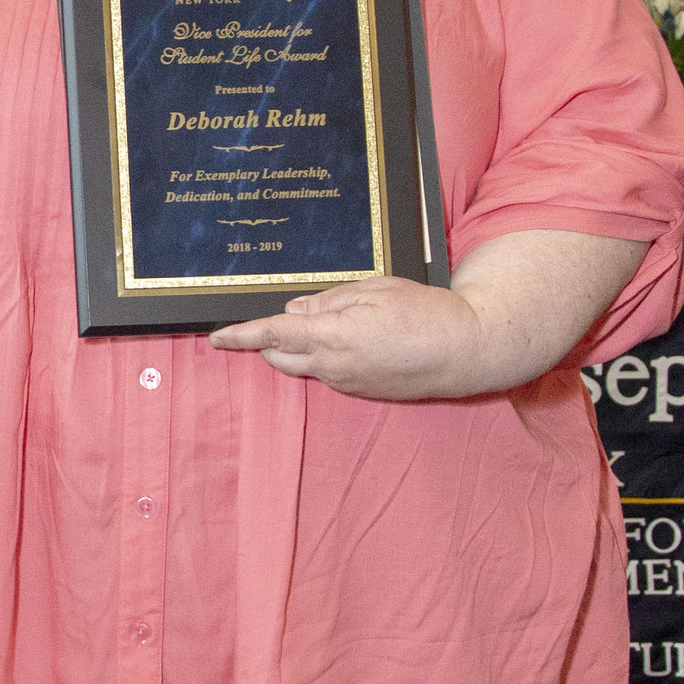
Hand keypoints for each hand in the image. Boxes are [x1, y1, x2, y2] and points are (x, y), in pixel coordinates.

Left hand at [207, 276, 493, 399]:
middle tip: (290, 316)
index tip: (216, 338)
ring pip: (304, 366)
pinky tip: (358, 339)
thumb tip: (295, 313)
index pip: (273, 335)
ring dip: (303, 347)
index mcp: (333, 336)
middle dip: (271, 340)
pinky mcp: (361, 392)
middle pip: (279, 356)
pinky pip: (329, 373)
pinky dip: (327, 357)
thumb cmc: (424, 312)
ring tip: (341, 321)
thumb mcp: (374, 290)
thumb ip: (328, 301)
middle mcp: (333, 367)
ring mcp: (347, 384)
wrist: (466, 351)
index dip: (240, 336)